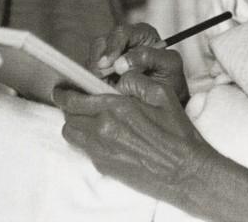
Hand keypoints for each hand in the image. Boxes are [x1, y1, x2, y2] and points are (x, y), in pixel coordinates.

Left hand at [55, 73, 219, 205]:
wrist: (184, 171)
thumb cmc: (176, 132)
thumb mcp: (161, 94)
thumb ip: (135, 80)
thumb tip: (119, 76)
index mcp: (115, 108)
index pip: (73, 99)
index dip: (63, 93)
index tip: (62, 89)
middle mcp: (103, 129)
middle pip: (68, 116)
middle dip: (70, 107)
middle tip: (78, 102)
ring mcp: (101, 150)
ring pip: (71, 134)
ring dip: (75, 124)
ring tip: (88, 119)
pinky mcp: (104, 166)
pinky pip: (83, 149)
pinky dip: (86, 140)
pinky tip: (103, 137)